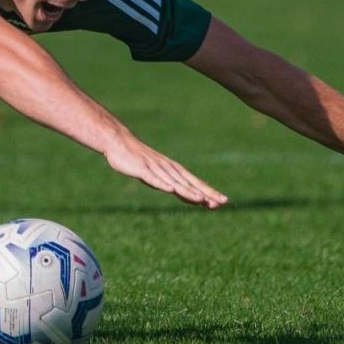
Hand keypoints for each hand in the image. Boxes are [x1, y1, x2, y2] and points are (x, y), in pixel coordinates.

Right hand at [105, 134, 227, 208]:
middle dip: (205, 193)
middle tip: (222, 202)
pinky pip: (153, 178)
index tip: (224, 201)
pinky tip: (170, 189)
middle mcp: (168, 169)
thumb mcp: (159, 174)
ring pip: (174, 182)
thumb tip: (186, 195)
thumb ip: (172, 184)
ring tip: (200, 199)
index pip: (195, 183)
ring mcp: (156, 168)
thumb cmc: (140, 159)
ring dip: (187, 191)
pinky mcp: (142, 169)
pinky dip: (162, 183)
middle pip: (189, 183)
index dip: (209, 192)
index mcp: (174, 170)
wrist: (120, 142)